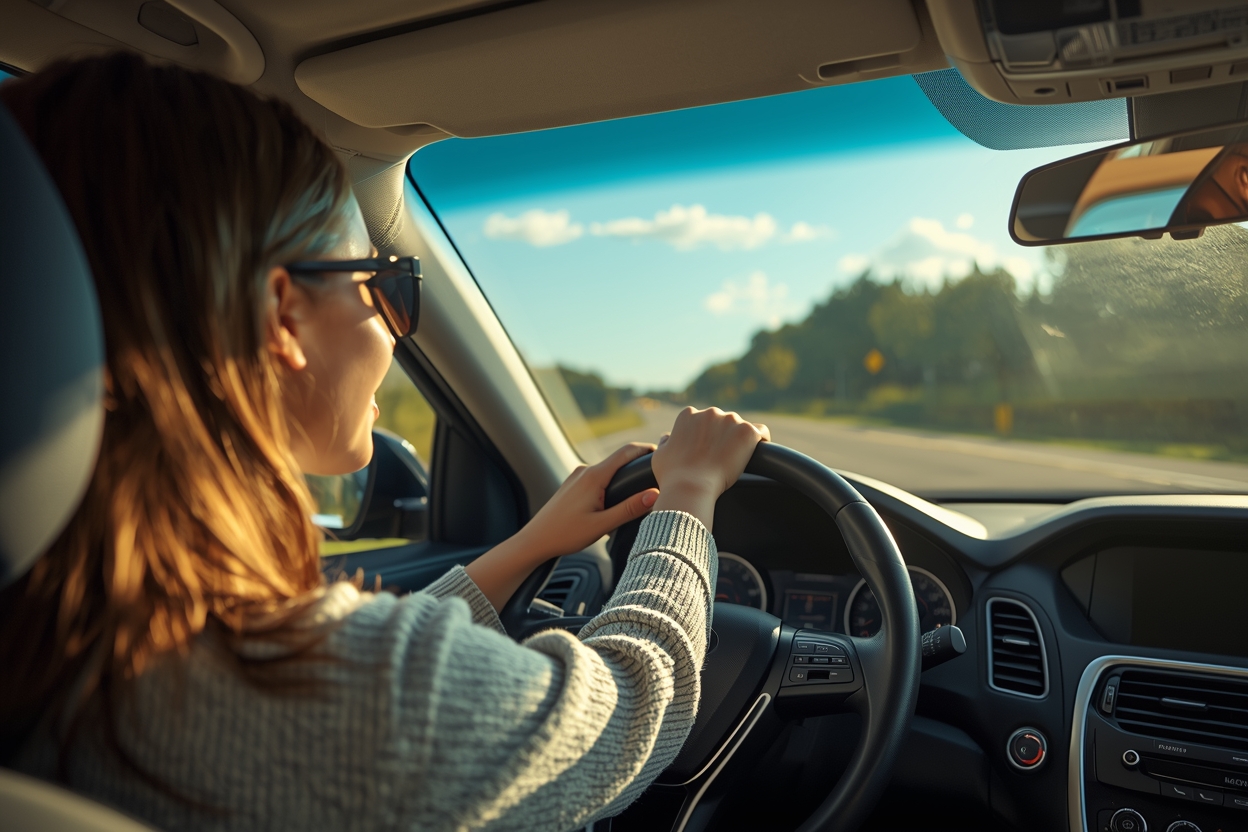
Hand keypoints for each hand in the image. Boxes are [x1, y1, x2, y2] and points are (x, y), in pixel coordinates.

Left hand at [466, 442, 660, 609]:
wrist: (535, 540)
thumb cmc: (565, 534)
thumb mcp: (601, 525)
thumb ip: (629, 509)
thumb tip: (654, 495)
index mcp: (593, 476)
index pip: (626, 452)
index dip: (646, 449)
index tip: (663, 453)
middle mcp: (585, 471)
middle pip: (618, 459)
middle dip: (638, 462)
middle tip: (658, 470)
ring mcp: (577, 477)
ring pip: (607, 469)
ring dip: (624, 473)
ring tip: (642, 483)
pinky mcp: (573, 485)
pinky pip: (597, 477)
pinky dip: (611, 481)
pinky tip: (618, 495)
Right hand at [651, 407, 769, 530]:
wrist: (690, 487)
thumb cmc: (672, 476)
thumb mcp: (660, 456)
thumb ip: (665, 443)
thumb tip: (667, 438)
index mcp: (688, 415)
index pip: (703, 420)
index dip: (707, 436)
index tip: (708, 451)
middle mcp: (709, 413)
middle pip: (723, 422)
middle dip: (723, 437)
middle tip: (722, 459)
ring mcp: (730, 420)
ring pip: (741, 427)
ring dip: (739, 440)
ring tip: (736, 461)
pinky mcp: (747, 432)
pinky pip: (761, 432)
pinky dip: (760, 442)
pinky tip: (756, 454)